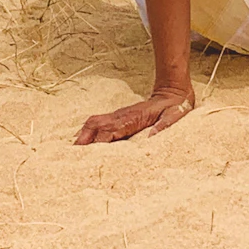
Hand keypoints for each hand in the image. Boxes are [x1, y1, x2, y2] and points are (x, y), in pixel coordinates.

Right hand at [73, 86, 194, 144]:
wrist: (173, 91)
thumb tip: (149, 140)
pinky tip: (84, 142)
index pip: (110, 131)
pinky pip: (100, 123)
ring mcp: (120, 115)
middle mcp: (122, 115)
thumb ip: (164, 126)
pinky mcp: (120, 116)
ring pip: (94, 122)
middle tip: (73, 156)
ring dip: (83, 135)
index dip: (99, 144)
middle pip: (95, 124)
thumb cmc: (175, 106)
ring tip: (74, 152)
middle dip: (83, 139)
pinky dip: (89, 131)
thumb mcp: (175, 116)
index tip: (90, 157)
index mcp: (133, 118)